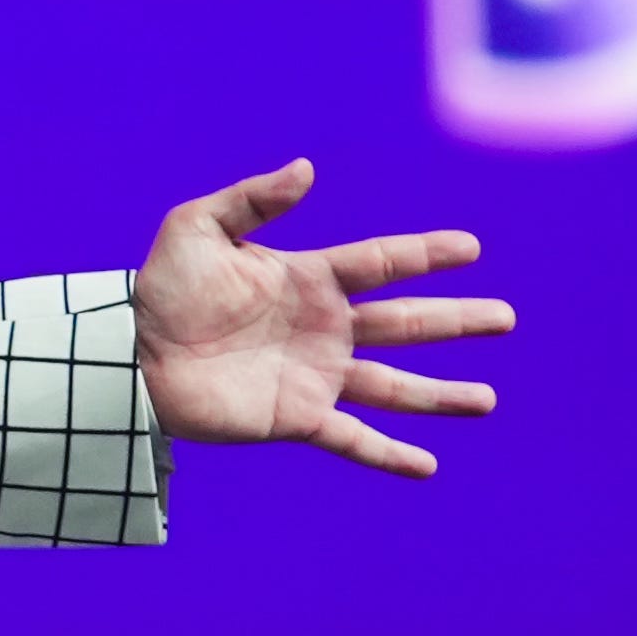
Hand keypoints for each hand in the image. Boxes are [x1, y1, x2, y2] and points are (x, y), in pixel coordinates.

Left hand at [134, 158, 512, 476]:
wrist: (129, 358)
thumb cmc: (159, 289)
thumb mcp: (197, 228)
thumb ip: (252, 200)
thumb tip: (306, 169)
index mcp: (308, 279)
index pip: (381, 262)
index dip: (426, 254)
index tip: (471, 247)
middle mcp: (324, 328)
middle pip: (406, 322)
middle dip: (457, 320)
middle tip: (507, 318)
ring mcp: (315, 376)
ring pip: (394, 385)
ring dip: (442, 395)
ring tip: (488, 401)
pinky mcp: (297, 418)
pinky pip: (354, 439)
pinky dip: (390, 455)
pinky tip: (428, 466)